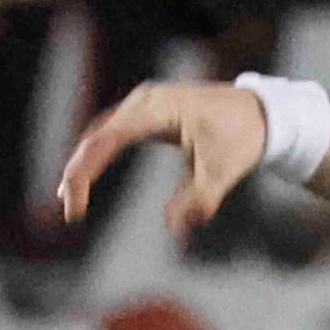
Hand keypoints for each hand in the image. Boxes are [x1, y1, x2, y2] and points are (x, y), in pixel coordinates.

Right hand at [57, 82, 267, 235]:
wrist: (260, 113)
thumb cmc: (242, 139)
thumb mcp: (224, 173)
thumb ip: (199, 201)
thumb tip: (175, 228)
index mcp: (158, 110)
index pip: (107, 140)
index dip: (84, 172)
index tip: (75, 206)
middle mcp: (145, 101)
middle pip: (97, 135)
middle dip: (77, 171)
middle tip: (69, 211)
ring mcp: (144, 102)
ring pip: (101, 131)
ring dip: (83, 162)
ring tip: (71, 197)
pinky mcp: (147, 110)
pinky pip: (112, 130)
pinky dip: (97, 152)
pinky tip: (87, 175)